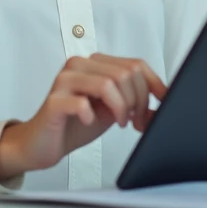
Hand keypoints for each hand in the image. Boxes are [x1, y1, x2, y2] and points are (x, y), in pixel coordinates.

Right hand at [0, 54, 166, 182]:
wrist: (43, 143)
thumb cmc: (76, 124)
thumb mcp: (113, 111)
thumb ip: (135, 104)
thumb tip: (164, 105)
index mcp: (95, 64)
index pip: (135, 64)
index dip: (153, 86)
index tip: (163, 103)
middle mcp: (79, 66)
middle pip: (125, 74)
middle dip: (138, 101)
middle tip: (135, 121)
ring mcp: (64, 81)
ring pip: (107, 83)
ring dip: (121, 107)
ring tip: (120, 122)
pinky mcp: (53, 101)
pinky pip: (81, 103)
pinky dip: (92, 116)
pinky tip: (89, 122)